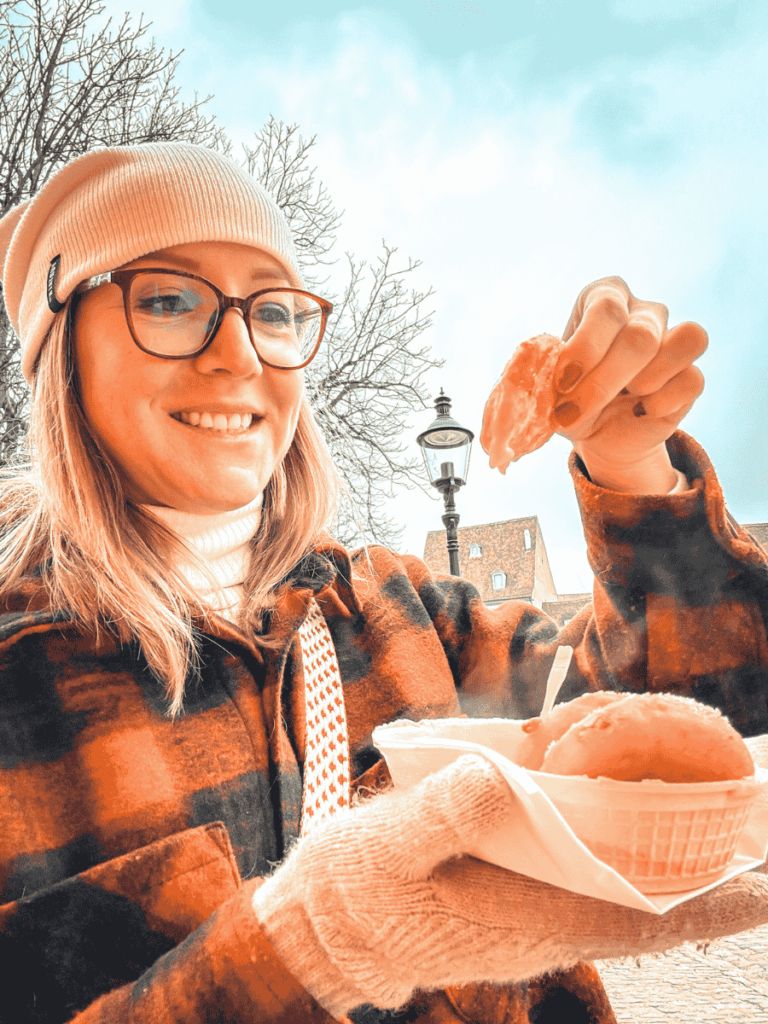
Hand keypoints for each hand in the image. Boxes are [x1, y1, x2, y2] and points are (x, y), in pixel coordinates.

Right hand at [251, 753, 767, 1016]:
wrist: (327, 926)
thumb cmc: (355, 894)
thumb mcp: (388, 849)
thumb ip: (445, 814)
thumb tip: (508, 774)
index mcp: (526, 918)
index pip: (642, 917)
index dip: (713, 902)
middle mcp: (546, 922)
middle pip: (647, 894)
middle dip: (701, 855)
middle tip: (738, 800)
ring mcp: (535, 910)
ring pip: (621, 881)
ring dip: (661, 839)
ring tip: (690, 783)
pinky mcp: (519, 893)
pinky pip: (588, 868)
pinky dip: (615, 834)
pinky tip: (614, 796)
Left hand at [553, 277, 706, 492]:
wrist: (597, 433)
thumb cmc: (568, 399)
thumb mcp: (546, 389)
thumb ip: (541, 377)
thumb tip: (542, 378)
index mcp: (603, 298)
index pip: (606, 307)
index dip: (585, 348)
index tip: (562, 383)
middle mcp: (642, 311)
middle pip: (640, 336)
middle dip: (602, 383)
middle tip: (573, 411)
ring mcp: (672, 339)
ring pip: (682, 343)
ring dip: (644, 384)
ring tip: (621, 400)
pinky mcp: (691, 374)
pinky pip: (692, 379)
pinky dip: (662, 403)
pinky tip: (640, 412)